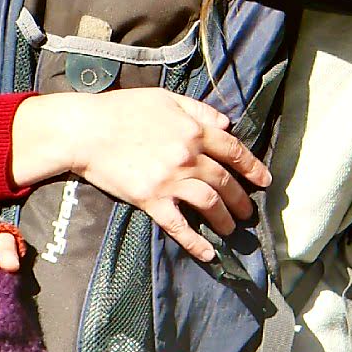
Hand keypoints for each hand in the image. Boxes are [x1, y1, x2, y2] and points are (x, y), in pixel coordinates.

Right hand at [13, 89, 269, 263]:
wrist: (86, 130)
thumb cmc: (122, 109)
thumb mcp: (165, 97)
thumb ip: (199, 109)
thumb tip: (227, 123)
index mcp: (194, 130)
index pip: (234, 151)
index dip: (252, 168)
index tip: (264, 181)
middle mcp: (188, 156)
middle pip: (225, 181)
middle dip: (241, 199)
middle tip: (248, 212)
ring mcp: (171, 180)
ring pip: (210, 204)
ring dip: (225, 220)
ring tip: (231, 229)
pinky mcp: (151, 199)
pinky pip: (179, 225)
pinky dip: (196, 242)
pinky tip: (208, 254)